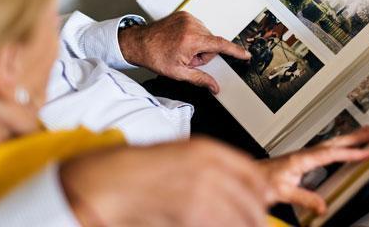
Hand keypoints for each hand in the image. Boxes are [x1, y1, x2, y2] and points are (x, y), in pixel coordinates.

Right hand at [60, 137, 268, 226]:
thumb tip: (231, 183)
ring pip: (238, 219)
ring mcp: (200, 193)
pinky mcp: (189, 215)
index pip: (251, 173)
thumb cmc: (134, 168)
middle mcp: (208, 169)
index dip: (260, 192)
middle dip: (254, 216)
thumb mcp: (177, 154)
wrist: (106, 183)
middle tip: (253, 222)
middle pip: (250, 201)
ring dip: (241, 225)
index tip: (262, 201)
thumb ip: (208, 166)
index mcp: (206, 150)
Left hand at [119, 11, 249, 93]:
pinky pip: (198, 27)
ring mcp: (187, 18)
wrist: (138, 43)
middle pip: (211, 43)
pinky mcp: (184, 14)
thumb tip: (214, 87)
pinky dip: (193, 35)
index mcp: (191, 41)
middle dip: (203, 53)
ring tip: (181, 49)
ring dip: (197, 44)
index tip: (246, 54)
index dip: (235, 51)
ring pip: (205, 35)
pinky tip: (180, 40)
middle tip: (187, 58)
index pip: (220, 45)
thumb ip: (200, 80)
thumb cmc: (154, 56)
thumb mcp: (178, 73)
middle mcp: (191, 26)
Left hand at [258, 127, 368, 214]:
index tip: (367, 151)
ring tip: (364, 134)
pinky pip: (325, 149)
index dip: (350, 152)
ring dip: (348, 138)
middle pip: (334, 142)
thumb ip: (304, 198)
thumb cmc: (261, 181)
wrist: (249, 175)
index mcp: (301, 159)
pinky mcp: (302, 159)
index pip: (331, 154)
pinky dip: (338, 146)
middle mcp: (303, 154)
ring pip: (330, 143)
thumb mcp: (282, 192)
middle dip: (354, 137)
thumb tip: (323, 205)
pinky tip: (343, 148)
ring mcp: (303, 155)